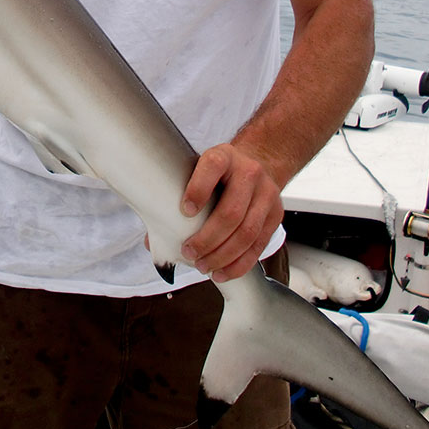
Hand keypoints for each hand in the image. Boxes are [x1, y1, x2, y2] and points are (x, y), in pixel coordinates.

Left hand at [179, 143, 283, 282]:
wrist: (254, 165)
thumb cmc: (216, 174)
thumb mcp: (196, 171)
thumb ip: (176, 197)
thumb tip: (152, 242)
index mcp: (223, 156)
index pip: (212, 167)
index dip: (198, 190)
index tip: (185, 211)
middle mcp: (248, 172)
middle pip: (231, 211)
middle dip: (208, 238)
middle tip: (189, 252)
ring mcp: (266, 193)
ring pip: (247, 231)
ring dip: (223, 255)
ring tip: (203, 266)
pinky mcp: (276, 214)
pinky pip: (259, 244)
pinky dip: (239, 263)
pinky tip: (223, 272)